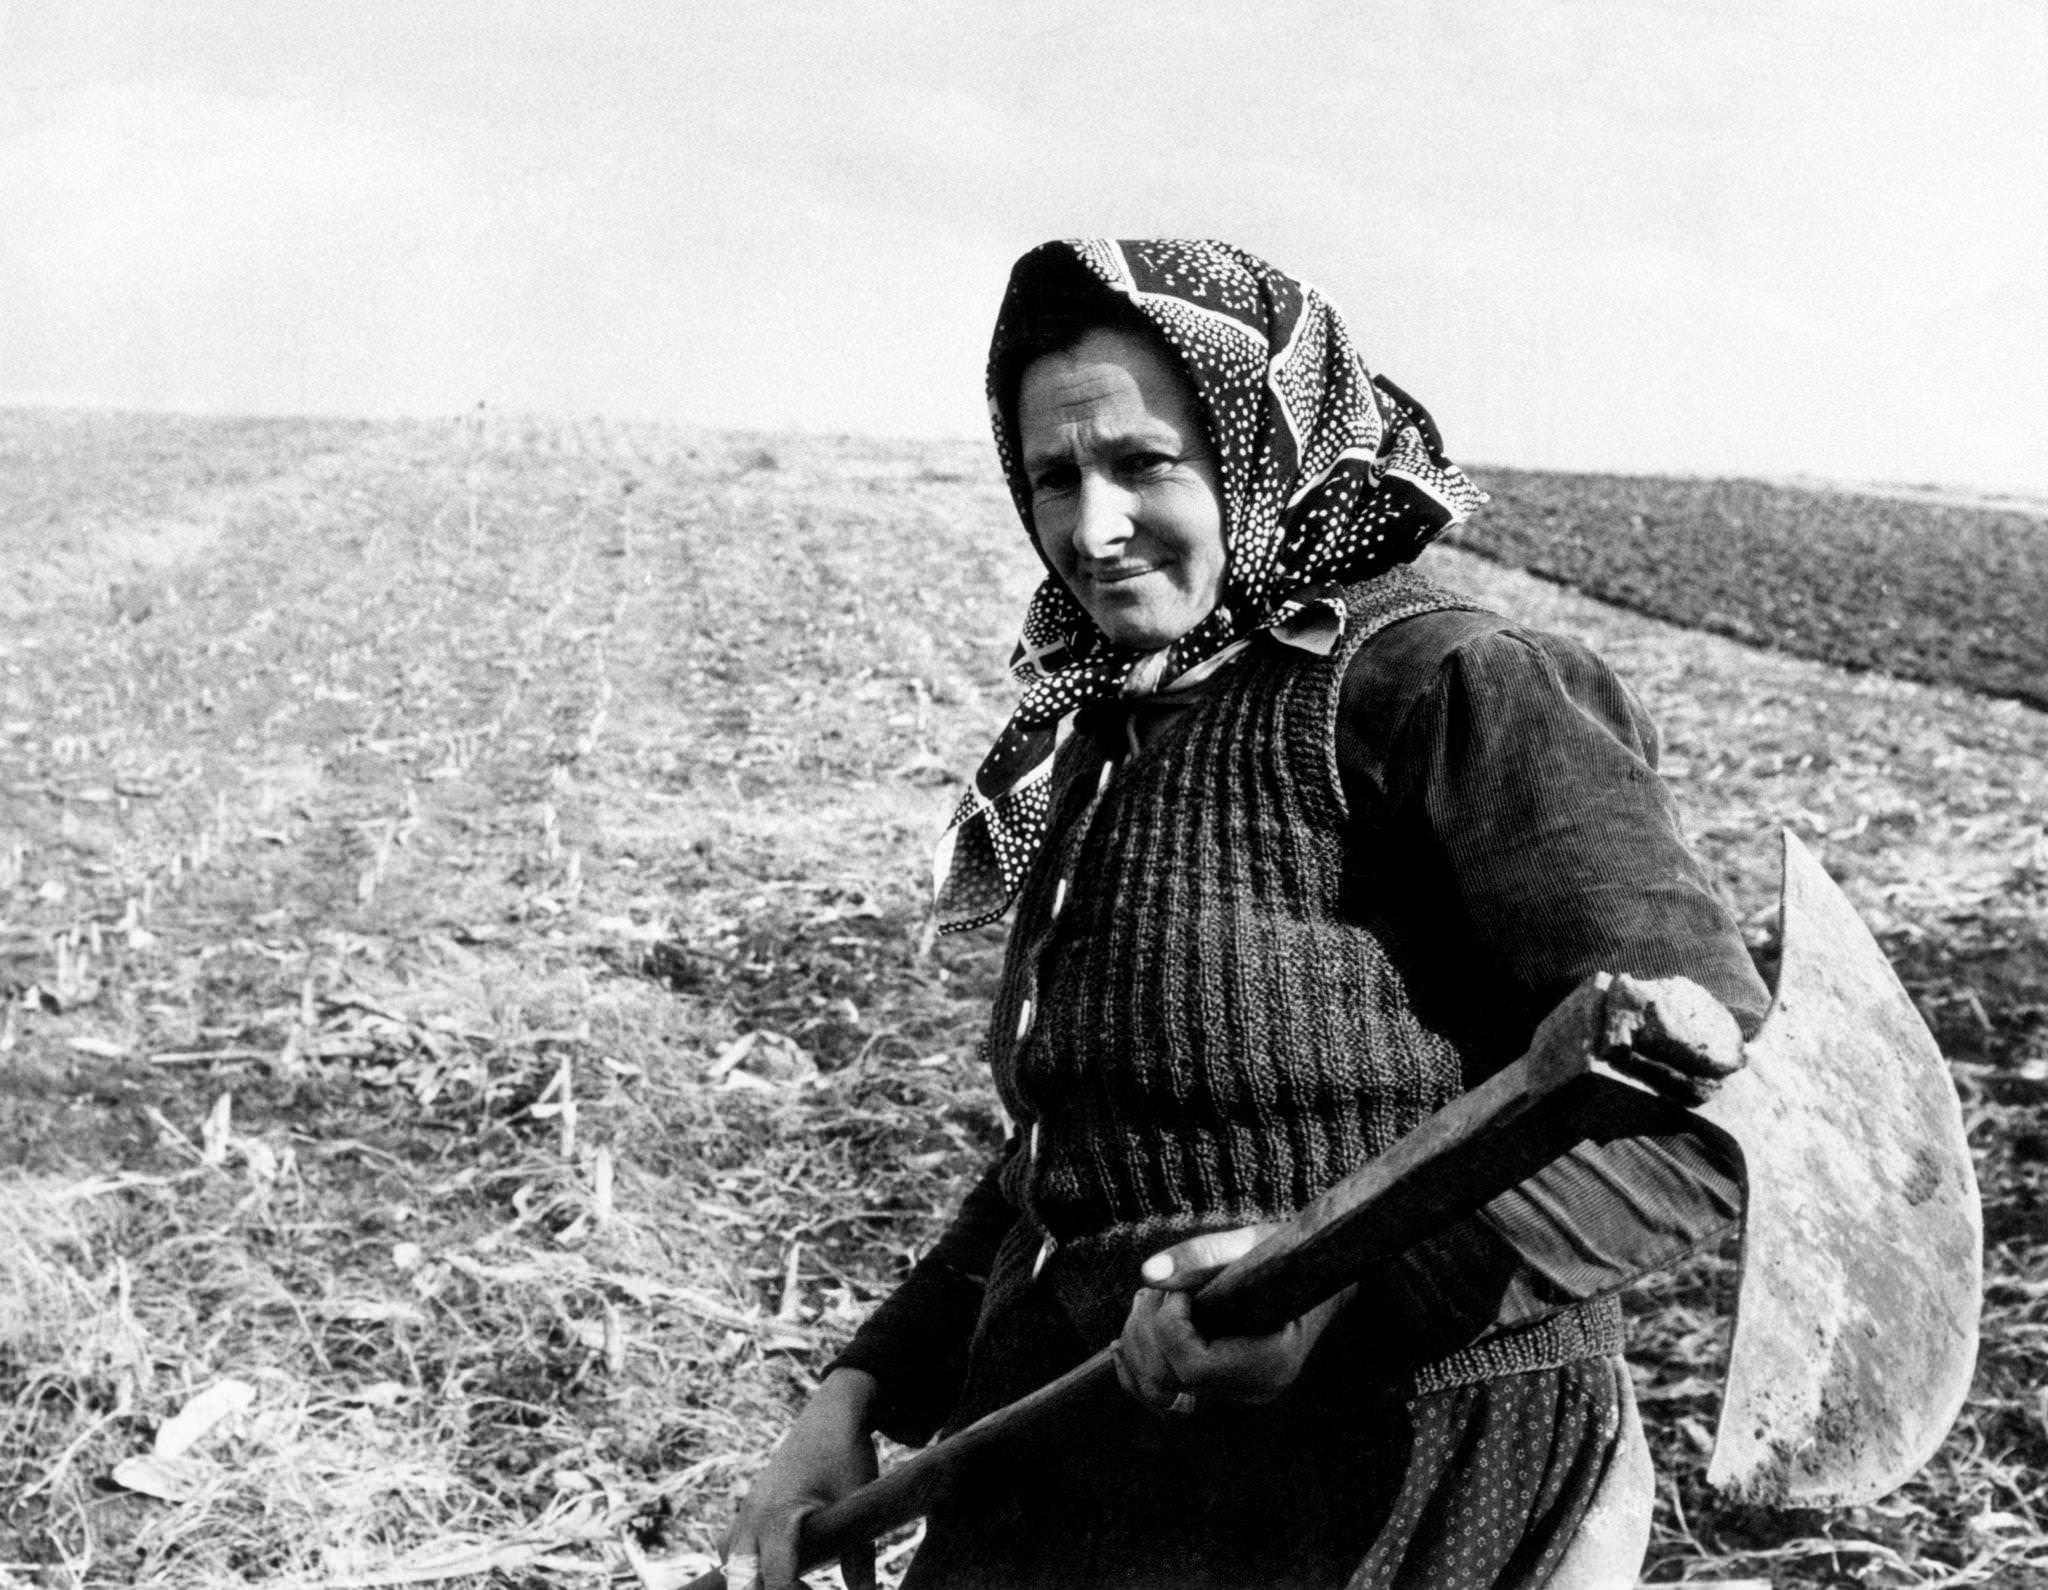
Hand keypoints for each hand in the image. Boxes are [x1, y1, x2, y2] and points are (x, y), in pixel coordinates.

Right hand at [722, 1369, 880, 1589]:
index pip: (775, 1580)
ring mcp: (747, 1511)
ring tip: (792, 1582)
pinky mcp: (751, 1507)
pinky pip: (734, 1544)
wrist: (832, 1414)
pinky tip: (778, 1568)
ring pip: (730, 1564)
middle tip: (804, 1587)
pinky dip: (748, 1564)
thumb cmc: (846, 1456)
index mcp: (778, 1517)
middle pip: (740, 1579)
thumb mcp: (858, 1504)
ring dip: (751, 1581)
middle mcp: (754, 1517)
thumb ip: (859, 1558)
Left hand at [1113, 1225, 1354, 1413]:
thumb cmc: (1293, 1255)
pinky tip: (1123, 1341)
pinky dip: (1136, 1367)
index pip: (1192, 1366)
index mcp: (1270, 1363)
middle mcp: (1253, 1390)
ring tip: (1146, 1301)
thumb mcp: (1252, 1246)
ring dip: (1137, 1343)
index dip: (1170, 1324)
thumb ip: (1202, 1256)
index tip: (1181, 1289)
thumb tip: (1148, 1273)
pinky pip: (1161, 1396)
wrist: (1320, 1276)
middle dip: (1146, 1328)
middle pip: (1168, 1380)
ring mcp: (1235, 1396)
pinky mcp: (1219, 1389)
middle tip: (1156, 1290)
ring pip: (1157, 1392)